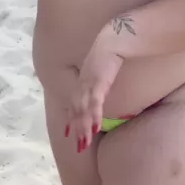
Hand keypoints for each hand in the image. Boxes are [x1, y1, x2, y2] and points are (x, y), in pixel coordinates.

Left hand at [66, 36, 123, 151]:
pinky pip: (95, 102)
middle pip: (77, 109)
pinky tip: (96, 128)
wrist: (116, 38)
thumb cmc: (113, 50)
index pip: (75, 102)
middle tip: (78, 146)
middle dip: (77, 128)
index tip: (68, 131)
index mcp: (84, 79)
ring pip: (83, 109)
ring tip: (84, 143)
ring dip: (83, 127)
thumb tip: (103, 84)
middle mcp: (83, 82)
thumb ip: (101, 77)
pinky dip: (94, 115)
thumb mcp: (103, 66)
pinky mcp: (98, 81)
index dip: (71, 117)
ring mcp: (89, 82)